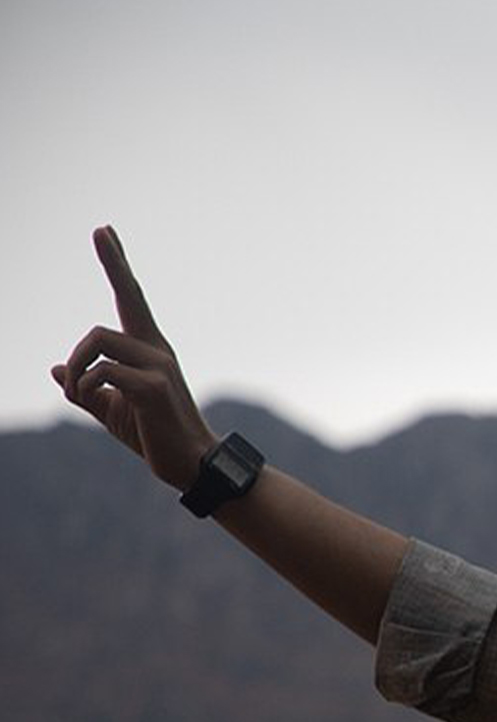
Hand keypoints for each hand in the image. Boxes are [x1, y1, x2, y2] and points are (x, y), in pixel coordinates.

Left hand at [52, 226, 216, 491]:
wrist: (191, 464)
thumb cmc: (155, 435)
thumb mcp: (112, 409)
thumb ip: (86, 388)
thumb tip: (54, 371)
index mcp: (147, 350)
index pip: (130, 297)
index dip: (116, 263)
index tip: (105, 231)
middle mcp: (156, 349)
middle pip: (113, 312)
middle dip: (96, 306)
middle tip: (90, 291)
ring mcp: (158, 366)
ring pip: (97, 340)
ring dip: (75, 369)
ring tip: (79, 397)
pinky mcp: (153, 387)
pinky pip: (103, 372)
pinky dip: (85, 386)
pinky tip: (92, 402)